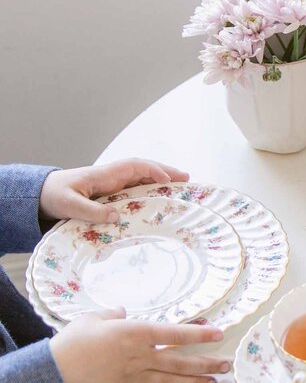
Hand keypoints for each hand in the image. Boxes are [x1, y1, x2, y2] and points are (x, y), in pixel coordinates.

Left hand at [40, 160, 188, 224]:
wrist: (41, 195)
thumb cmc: (54, 195)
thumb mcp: (69, 204)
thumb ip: (90, 211)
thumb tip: (116, 216)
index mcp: (103, 174)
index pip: (134, 166)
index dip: (153, 170)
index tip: (167, 180)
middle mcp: (112, 176)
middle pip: (144, 169)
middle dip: (166, 172)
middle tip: (187, 179)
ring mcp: (113, 184)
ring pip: (142, 179)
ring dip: (161, 181)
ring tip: (181, 187)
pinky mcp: (111, 194)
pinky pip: (135, 189)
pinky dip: (151, 190)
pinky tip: (161, 198)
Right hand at [51, 311, 229, 382]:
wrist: (55, 370)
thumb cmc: (74, 340)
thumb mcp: (95, 317)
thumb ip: (113, 315)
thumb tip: (122, 314)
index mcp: (136, 333)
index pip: (175, 333)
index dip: (199, 334)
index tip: (218, 334)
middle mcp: (140, 356)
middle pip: (181, 361)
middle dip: (207, 363)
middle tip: (226, 365)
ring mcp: (134, 377)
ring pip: (172, 380)